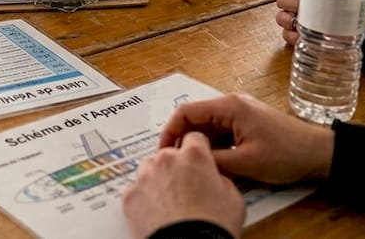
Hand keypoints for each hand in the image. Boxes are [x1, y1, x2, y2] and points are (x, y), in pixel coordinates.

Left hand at [123, 131, 243, 238]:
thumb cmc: (214, 226)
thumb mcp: (234, 198)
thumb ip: (220, 178)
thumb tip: (213, 178)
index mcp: (194, 156)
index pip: (193, 138)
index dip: (198, 149)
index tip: (198, 159)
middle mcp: (167, 160)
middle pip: (169, 154)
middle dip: (176, 167)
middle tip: (185, 189)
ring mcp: (145, 176)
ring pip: (149, 169)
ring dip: (157, 179)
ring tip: (169, 202)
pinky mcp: (130, 195)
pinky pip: (135, 190)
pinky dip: (143, 198)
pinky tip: (154, 212)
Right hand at [159, 93, 333, 185]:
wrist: (319, 153)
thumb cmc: (286, 154)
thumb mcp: (246, 162)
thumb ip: (213, 160)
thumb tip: (188, 161)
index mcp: (229, 106)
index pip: (186, 112)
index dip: (170, 131)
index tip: (164, 152)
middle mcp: (231, 103)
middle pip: (195, 118)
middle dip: (183, 140)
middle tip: (177, 163)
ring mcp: (240, 112)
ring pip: (207, 126)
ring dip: (199, 145)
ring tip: (195, 165)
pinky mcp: (247, 122)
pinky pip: (221, 131)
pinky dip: (213, 146)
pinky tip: (214, 163)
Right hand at [276, 0, 364, 46]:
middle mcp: (309, 7)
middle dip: (287, 2)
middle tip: (297, 7)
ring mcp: (305, 23)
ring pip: (282, 17)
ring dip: (284, 18)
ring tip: (295, 22)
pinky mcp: (305, 39)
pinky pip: (288, 36)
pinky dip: (290, 36)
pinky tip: (299, 36)